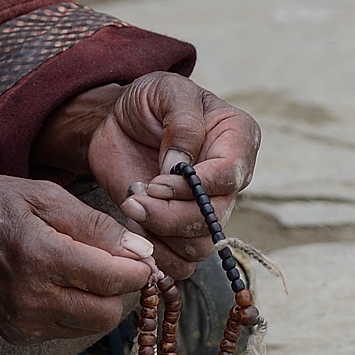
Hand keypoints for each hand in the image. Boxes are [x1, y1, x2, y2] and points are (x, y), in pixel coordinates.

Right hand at [0, 173, 153, 343]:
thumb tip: (140, 251)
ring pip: (90, 326)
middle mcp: (31, 298)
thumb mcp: (44, 196)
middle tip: (112, 260)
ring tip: (83, 267)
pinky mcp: (16, 333)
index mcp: (40, 257)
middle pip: (107, 314)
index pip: (113, 280)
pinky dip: (75, 307)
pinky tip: (58, 281)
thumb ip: (95, 226)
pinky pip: (66, 328)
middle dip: (120, 288)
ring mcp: (21, 321)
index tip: (140, 254)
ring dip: (99, 299)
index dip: (137, 269)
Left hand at [33, 72, 260, 280]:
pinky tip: (133, 224)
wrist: (117, 123)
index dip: (194, 186)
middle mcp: (230, 179)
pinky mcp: (182, 231)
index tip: (157, 181)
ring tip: (131, 206)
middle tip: (134, 198)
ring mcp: (207, 209)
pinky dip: (153, 253)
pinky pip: (181, 263)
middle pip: (213, 220)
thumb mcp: (165, 91)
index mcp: (237, 138)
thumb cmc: (148, 101)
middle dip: (169, 215)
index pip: (230, 176)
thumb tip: (180, 167)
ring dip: (158, 234)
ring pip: (199, 247)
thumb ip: (181, 123)